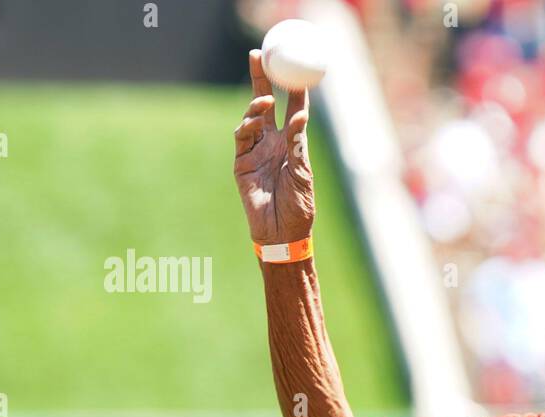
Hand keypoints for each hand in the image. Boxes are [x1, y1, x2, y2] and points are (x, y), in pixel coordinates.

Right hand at [234, 49, 313, 244]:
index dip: (293, 88)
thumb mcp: (303, 175)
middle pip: (266, 104)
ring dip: (255, 105)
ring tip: (264, 100)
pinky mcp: (241, 163)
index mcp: (293, 144)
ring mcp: (255, 151)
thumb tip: (299, 117)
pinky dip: (247, 126)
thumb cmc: (299, 208)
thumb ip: (298, 146)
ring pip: (252, 118)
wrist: (282, 234)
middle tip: (259, 56)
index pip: (293, 109)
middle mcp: (273, 143)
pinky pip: (241, 138)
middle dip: (262, 79)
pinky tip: (255, 120)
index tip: (295, 67)